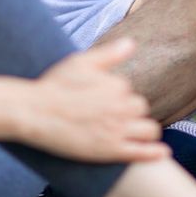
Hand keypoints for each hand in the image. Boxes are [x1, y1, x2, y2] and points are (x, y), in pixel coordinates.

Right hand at [25, 39, 168, 163]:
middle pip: (141, 109)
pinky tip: (162, 153)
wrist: (33, 113)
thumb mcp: (81, 62)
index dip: (119, 97)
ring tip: (134, 133)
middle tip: (113, 118)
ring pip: (148, 130)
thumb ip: (110, 54)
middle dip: (131, 113)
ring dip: (144, 130)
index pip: (130, 92)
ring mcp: (117, 130)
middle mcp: (121, 107)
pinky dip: (155, 152)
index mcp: (117, 85)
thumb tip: (132, 43)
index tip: (103, 102)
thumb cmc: (55, 85)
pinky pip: (142, 152)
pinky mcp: (110, 151)